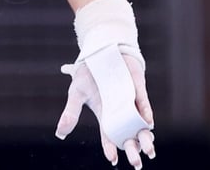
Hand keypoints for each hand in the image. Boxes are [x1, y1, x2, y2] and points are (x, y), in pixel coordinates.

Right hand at [56, 49, 154, 167]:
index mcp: (104, 115)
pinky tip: (148, 122)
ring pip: (140, 124)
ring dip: (145, 137)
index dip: (111, 148)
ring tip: (149, 150)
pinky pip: (143, 103)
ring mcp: (130, 101)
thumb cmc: (88, 73)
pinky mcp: (137, 90)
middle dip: (133, 150)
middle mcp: (119, 111)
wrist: (101, 50)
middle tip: (137, 165)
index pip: (108, 136)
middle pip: (128, 135)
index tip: (113, 159)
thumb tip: (60, 134)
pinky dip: (146, 112)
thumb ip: (71, 113)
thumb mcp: (76, 92)